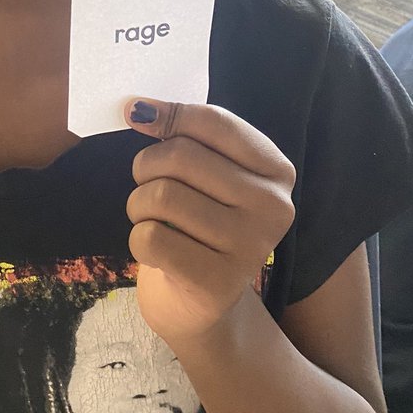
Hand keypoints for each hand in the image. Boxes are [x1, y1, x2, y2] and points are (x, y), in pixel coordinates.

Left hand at [124, 97, 295, 345]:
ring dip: (138, 203)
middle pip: (181, 156)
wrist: (204, 303)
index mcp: (276, 170)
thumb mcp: (204, 173)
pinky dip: (138, 238)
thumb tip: (137, 108)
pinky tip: (156, 250)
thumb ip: (181, 134)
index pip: (213, 122)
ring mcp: (250, 247)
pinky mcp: (217, 283)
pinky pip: (150, 237)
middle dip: (146, 165)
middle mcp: (273, 207)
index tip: (137, 114)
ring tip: (151, 217)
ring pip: (161, 196)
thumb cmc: (200, 222)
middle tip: (146, 183)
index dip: (168, 113)